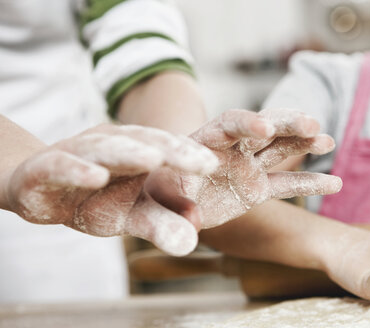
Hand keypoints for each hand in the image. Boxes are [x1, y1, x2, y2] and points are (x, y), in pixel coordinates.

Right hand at [6, 124, 218, 255]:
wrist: (38, 188)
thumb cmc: (94, 200)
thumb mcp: (130, 215)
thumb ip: (161, 222)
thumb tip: (193, 240)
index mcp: (134, 152)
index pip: (167, 150)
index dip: (190, 156)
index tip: (214, 165)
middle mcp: (109, 145)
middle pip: (144, 143)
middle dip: (172, 150)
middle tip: (202, 160)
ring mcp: (77, 152)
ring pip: (105, 148)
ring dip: (128, 153)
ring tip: (153, 160)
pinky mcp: (44, 169)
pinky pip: (62, 166)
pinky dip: (78, 170)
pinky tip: (95, 177)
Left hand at [147, 108, 342, 228]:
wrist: (158, 203)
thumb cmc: (150, 197)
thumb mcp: (152, 202)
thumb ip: (170, 212)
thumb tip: (191, 228)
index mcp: (203, 141)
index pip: (227, 124)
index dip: (246, 124)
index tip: (264, 128)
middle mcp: (230, 150)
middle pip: (262, 130)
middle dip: (286, 125)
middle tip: (311, 125)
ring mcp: (245, 168)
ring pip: (279, 150)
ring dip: (302, 144)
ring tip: (327, 141)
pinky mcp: (255, 190)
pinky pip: (285, 186)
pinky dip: (308, 184)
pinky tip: (335, 183)